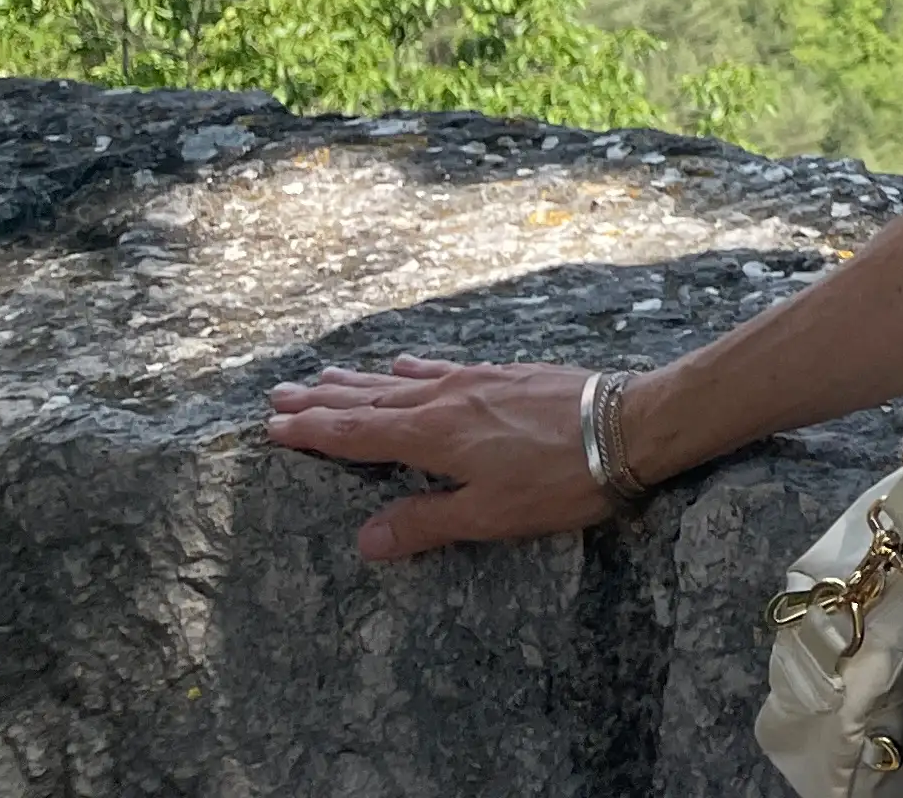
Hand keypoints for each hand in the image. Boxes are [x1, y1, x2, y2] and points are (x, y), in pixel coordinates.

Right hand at [264, 355, 613, 560]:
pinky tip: (406, 364)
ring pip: (402, 380)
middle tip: (279, 394)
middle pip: (370, 400)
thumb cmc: (561, 478)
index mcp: (433, 435)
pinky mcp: (507, 374)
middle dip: (322, 400)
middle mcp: (447, 400)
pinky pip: (444, 368)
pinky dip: (415, 368)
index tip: (271, 425)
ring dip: (360, 380)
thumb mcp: (488, 514)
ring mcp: (477, 381)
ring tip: (324, 375)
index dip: (312, 432)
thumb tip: (364, 539)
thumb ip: (425, 523)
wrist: (631, 424)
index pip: (356, 434)